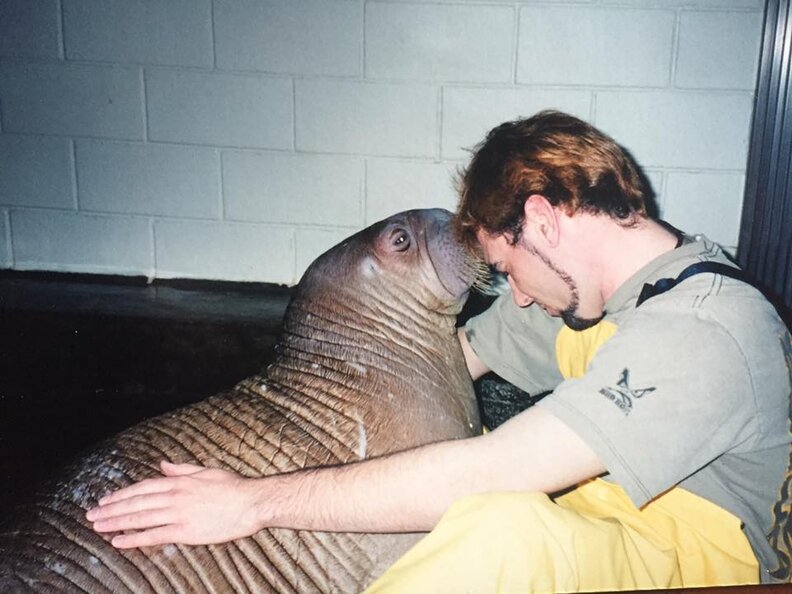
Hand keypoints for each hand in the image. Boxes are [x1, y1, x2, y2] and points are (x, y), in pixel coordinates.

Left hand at [85, 460, 262, 547]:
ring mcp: (179, 514)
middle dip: (112, 509)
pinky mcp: (185, 531)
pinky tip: (120, 541)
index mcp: (179, 481)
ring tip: (98, 526)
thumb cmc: (233, 486)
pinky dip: (135, 538)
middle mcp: (175, 496)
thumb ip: (182, 469)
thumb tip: (163, 465)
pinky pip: (154, 535)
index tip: (106, 499)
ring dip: (116, 522)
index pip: (143, 487)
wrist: (251, 502)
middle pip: (136, 502)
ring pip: (140, 518)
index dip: (122, 494)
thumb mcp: (206, 471)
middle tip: (92, 514)